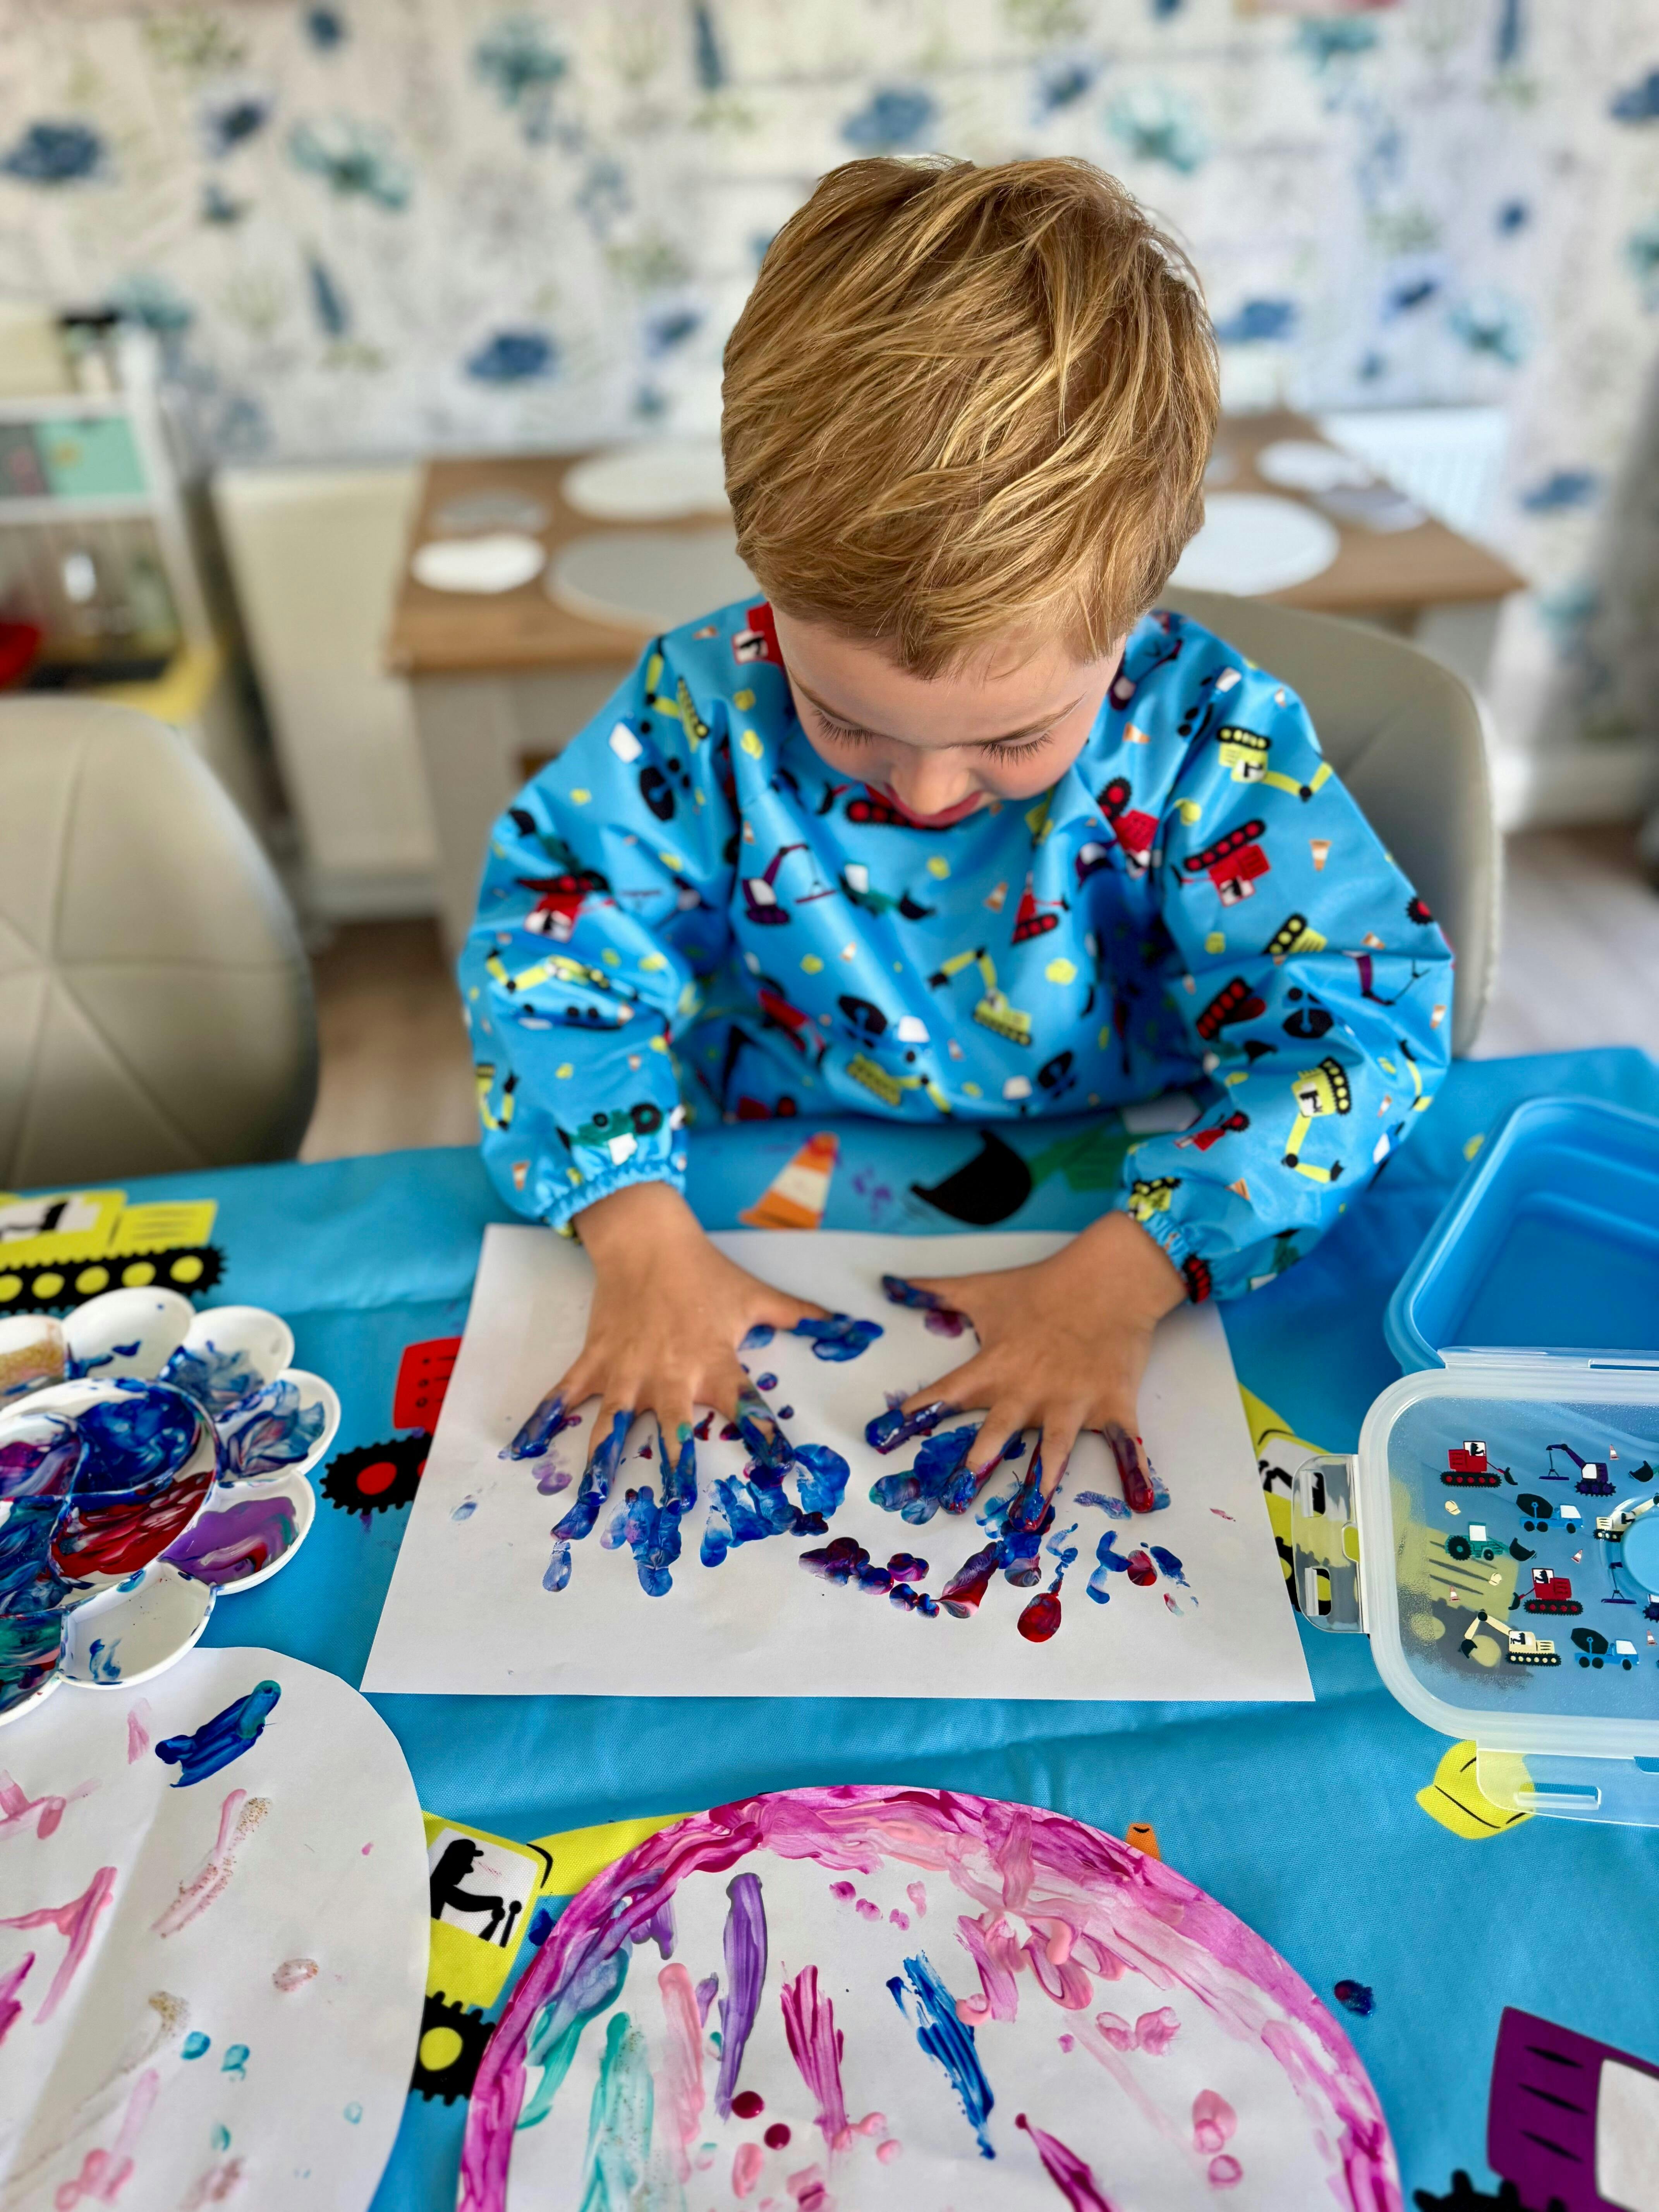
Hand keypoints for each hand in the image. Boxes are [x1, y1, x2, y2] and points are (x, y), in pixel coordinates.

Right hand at [509, 1182, 827, 1477]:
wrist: (648, 1239)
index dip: (766, 1442)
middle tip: (672, 1513)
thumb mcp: (757, 1297)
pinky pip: (564, 1398)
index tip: (781, 1477)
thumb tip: (853, 1326)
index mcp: (714, 1365)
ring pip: (611, 1428)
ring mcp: (626, 1372)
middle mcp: (670, 1376)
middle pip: (673, 1432)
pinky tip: (521, 1451)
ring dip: (600, 1468)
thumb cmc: (705, 1273)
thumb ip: (802, 1317)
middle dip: (672, 1472)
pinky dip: (542, 1423)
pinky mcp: (593, 1362)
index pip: (747, 1410)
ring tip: (588, 1508)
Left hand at [877, 1211, 1185, 1510]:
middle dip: (974, 1466)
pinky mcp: (1112, 1404)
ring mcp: (1072, 1400)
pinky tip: (1144, 1500)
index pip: (943, 1395)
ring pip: (1053, 1449)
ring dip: (1041, 1485)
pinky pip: (1124, 1443)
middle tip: (953, 1500)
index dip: (912, 1415)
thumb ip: (933, 1292)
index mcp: (994, 1367)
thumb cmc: (1040, 1285)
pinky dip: (1135, 1470)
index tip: (881, 1439)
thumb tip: (886, 1282)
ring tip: (1027, 1519)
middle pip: (995, 1433)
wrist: (1108, 1276)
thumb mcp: (980, 1289)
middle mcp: (1028, 1389)